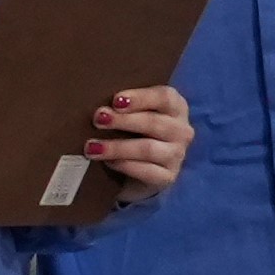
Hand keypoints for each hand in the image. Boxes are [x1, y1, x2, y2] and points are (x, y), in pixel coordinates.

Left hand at [86, 84, 192, 201]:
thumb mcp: (133, 114)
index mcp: (176, 107)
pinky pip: (146, 171)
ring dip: (117, 147)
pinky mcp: (168, 177)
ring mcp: (177, 155)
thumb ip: (124, 107)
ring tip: (92, 146)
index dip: (140, 98)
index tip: (115, 100)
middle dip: (123, 120)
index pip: (164, 97)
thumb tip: (99, 106)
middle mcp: (181, 130)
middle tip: (98, 119)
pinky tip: (107, 162)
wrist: (140, 171)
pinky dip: (124, 165)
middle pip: (154, 122)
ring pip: (147, 149)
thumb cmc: (134, 133)